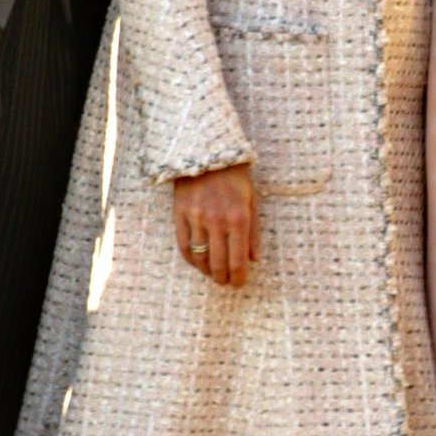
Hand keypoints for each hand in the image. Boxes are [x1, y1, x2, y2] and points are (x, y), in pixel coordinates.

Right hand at [174, 164, 258, 287]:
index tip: (239, 284)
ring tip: (212, 274)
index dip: (238, 277)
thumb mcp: (252, 200)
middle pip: (218, 263)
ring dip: (207, 271)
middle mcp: (217, 221)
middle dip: (223, 278)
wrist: (207, 151)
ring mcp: (196, 218)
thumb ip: (254, 232)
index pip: (238, 260)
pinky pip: (183, 245)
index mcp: (239, 218)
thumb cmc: (235, 176)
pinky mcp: (180, 214)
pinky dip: (190, 259)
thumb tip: (254, 259)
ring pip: (199, 257)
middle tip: (225, 282)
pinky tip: (197, 263)